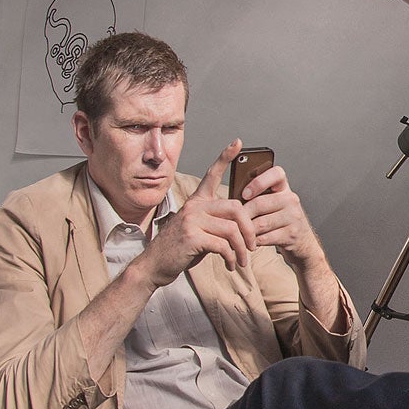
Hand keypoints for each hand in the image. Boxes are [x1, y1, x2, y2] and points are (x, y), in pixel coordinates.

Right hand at [132, 142, 255, 285]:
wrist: (155, 265)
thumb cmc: (181, 248)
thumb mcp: (199, 230)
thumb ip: (217, 222)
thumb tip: (243, 225)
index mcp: (197, 202)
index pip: (212, 174)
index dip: (225, 158)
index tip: (239, 143)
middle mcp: (194, 206)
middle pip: (235, 208)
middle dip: (249, 229)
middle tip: (253, 245)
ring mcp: (191, 220)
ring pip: (232, 229)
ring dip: (242, 248)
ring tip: (243, 260)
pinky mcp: (191, 236)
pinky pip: (223, 245)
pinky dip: (231, 257)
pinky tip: (231, 264)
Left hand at [237, 162, 326, 269]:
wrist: (301, 239)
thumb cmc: (277, 218)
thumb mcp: (271, 202)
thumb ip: (255, 196)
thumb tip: (230, 201)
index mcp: (283, 187)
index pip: (276, 173)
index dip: (258, 182)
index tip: (244, 194)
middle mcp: (291, 199)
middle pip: (260, 203)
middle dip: (243, 214)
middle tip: (232, 221)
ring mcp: (293, 217)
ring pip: (261, 223)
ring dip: (247, 230)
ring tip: (239, 232)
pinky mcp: (292, 234)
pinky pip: (266, 238)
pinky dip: (254, 241)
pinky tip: (249, 241)